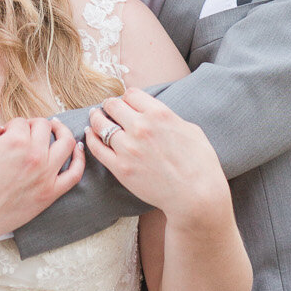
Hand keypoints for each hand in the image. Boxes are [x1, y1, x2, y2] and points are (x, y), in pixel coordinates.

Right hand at [0, 113, 84, 246]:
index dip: (11, 126)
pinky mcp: (50, 194)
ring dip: (61, 132)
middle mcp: (35, 155)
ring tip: (55, 129)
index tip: (3, 136)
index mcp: (15, 140)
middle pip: (44, 127)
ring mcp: (45, 175)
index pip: (21, 122)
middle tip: (24, 133)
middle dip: (33, 126)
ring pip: (66, 143)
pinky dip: (80, 159)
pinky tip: (77, 149)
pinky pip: (75, 173)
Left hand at [86, 88, 230, 224]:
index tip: (127, 104)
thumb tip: (155, 112)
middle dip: (110, 105)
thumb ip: (169, 117)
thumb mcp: (190, 129)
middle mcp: (141, 127)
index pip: (131, 94)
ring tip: (96, 118)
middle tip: (109, 109)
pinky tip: (90, 134)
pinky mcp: (120, 168)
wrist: (196, 196)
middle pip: (112, 105)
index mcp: (159, 114)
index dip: (128, 98)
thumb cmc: (200, 163)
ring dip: (97, 119)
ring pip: (100, 124)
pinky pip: (96, 148)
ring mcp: (128, 148)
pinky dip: (91, 138)